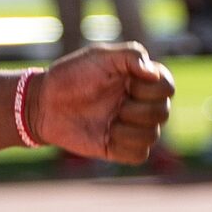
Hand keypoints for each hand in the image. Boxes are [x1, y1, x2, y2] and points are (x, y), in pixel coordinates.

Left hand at [32, 42, 173, 163]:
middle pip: (163, 113)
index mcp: (140, 81)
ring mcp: (129, 127)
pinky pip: (139, 155)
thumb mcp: (100, 56)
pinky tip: (107, 135)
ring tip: (108, 120)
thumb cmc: (71, 75)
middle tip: (115, 103)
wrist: (43, 102)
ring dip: (130, 128)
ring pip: (153, 135)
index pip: (168, 87)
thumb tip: (154, 74)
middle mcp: (139, 104)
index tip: (127, 82)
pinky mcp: (117, 148)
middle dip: (139, 109)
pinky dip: (125, 145)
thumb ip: (131, 56)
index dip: (151, 88)